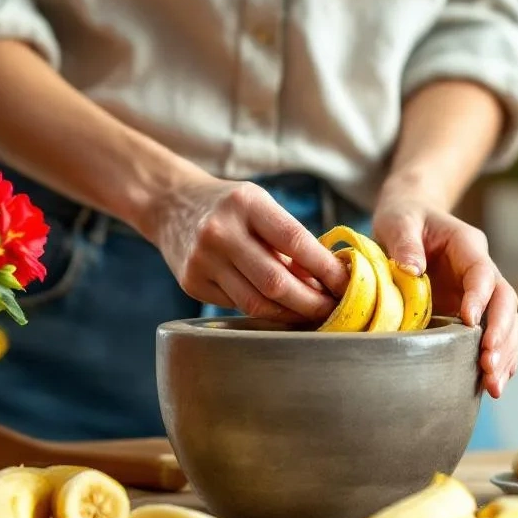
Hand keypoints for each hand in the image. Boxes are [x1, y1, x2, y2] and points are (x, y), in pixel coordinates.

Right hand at [146, 176, 348, 322]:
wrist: (171, 205)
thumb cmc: (229, 206)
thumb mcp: (260, 206)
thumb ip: (290, 240)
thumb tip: (327, 280)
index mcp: (246, 204)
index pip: (295, 241)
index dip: (326, 268)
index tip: (347, 284)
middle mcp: (220, 232)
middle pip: (276, 282)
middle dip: (312, 302)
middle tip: (334, 310)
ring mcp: (202, 261)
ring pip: (257, 303)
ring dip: (291, 313)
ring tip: (312, 313)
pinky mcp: (192, 284)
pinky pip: (238, 306)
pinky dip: (265, 311)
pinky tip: (281, 309)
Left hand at [373, 197, 517, 398]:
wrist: (411, 219)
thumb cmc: (404, 217)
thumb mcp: (398, 219)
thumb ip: (404, 241)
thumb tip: (412, 270)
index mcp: (467, 245)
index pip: (483, 273)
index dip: (480, 297)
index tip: (470, 322)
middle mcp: (481, 271)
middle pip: (505, 303)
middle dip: (501, 335)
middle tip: (488, 364)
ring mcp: (480, 294)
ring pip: (506, 324)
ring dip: (503, 354)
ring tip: (493, 386)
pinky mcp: (471, 313)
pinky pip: (493, 336)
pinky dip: (497, 359)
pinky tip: (492, 385)